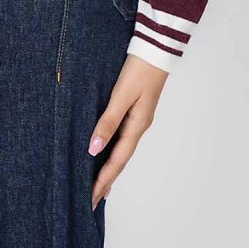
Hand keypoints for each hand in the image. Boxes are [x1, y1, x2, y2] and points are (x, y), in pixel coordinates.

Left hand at [89, 53, 168, 209]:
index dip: (104, 179)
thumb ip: (108, 121)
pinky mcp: (136, 108)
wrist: (157, 47)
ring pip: (122, 149)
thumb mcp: (122, 94)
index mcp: (137, 125)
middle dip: (107, 180)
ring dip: (111, 167)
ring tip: (99, 184)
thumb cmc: (139, 69)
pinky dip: (114, 150)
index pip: (117, 160)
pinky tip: (108, 151)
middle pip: (121, 159)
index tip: (92, 198)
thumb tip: (93, 148)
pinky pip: (123, 136)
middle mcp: (139, 125)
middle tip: (93, 200)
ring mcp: (139, 118)